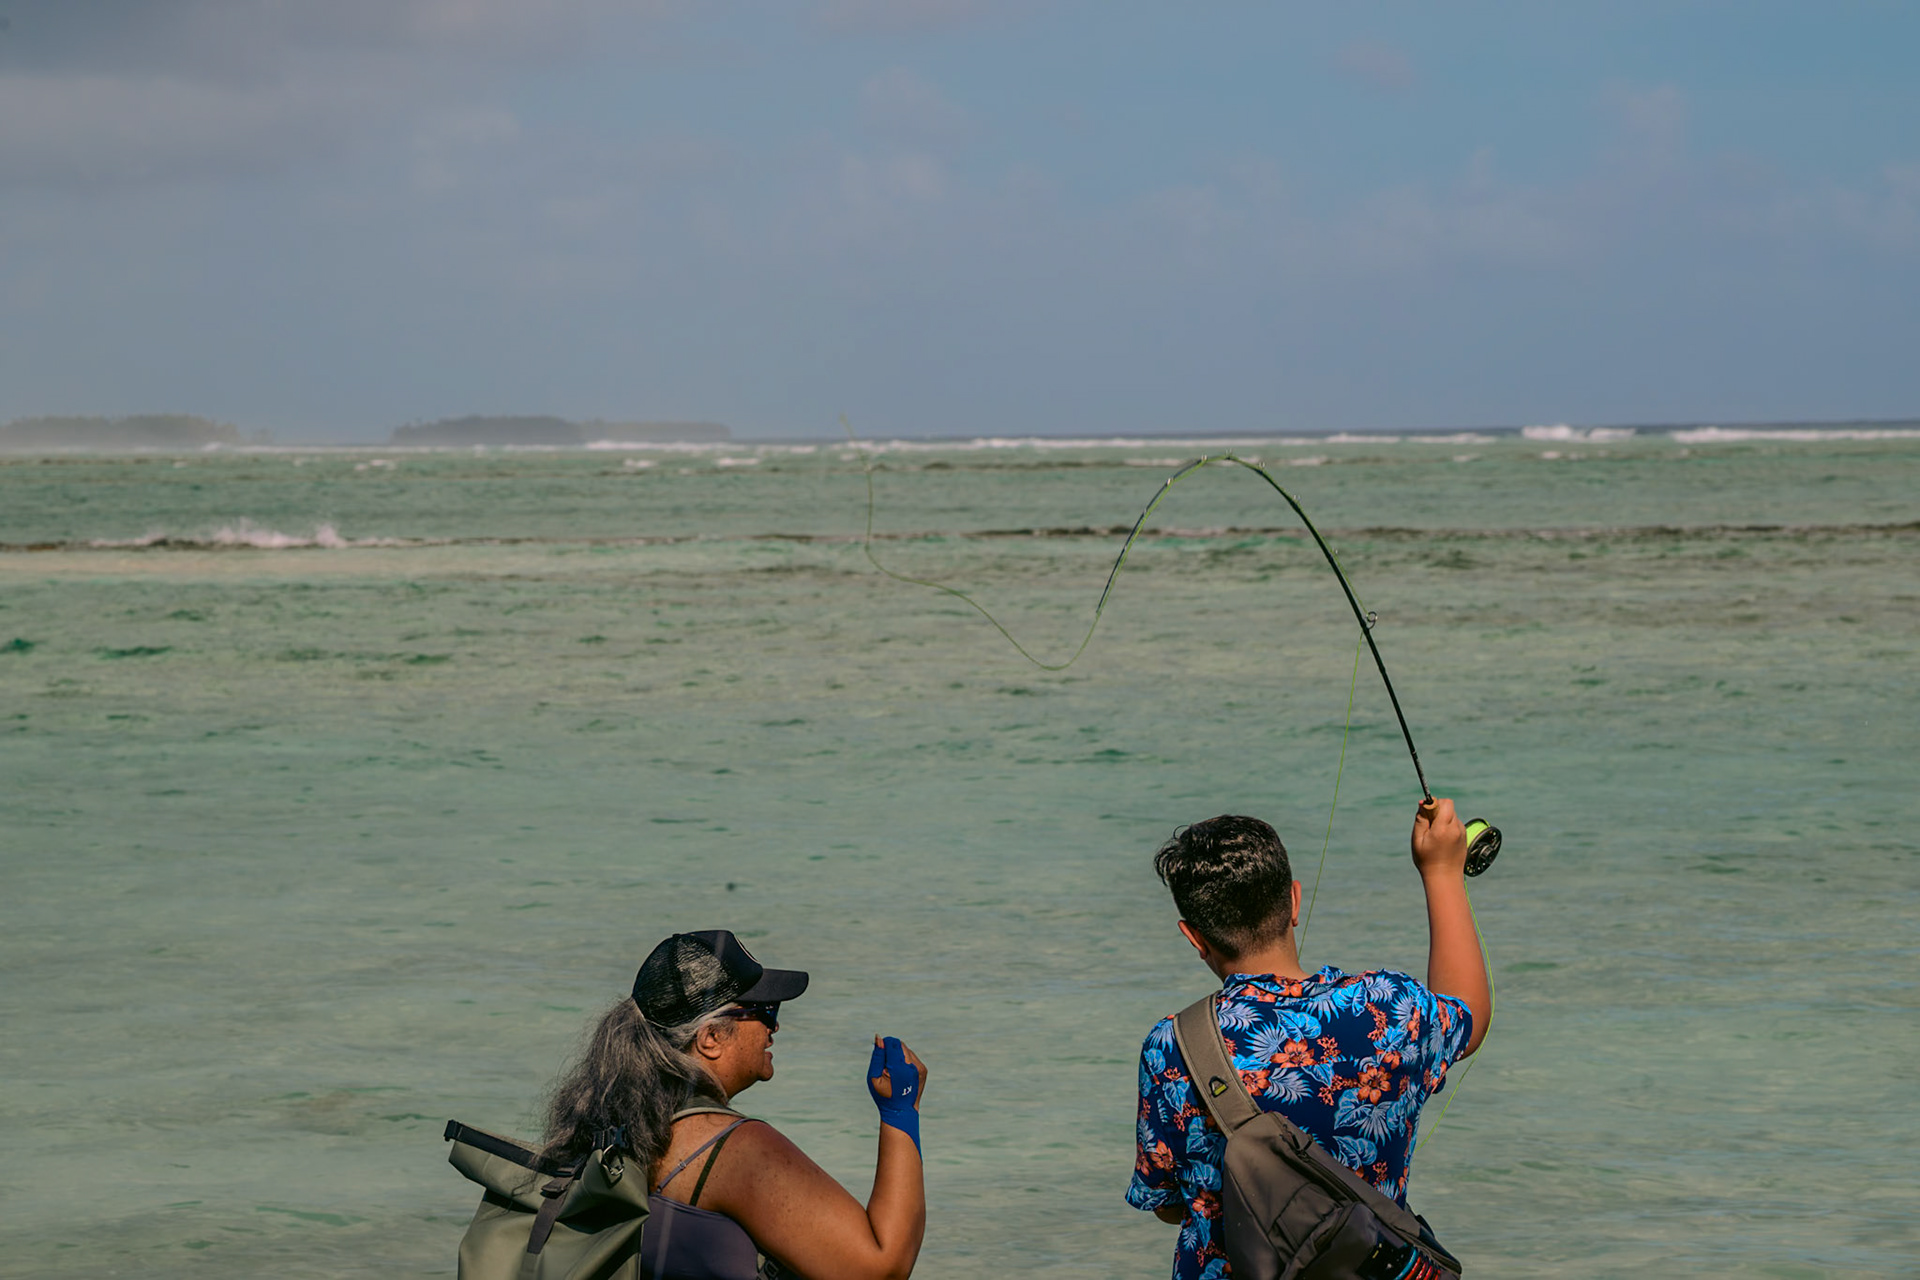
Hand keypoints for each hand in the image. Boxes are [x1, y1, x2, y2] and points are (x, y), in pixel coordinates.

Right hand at [866, 1035, 926, 1151]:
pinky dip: (905, 1062)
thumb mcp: (874, 1077)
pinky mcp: (924, 1070)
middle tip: (886, 1068)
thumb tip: (880, 1037)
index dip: (884, 1047)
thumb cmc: (884, 1095)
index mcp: (899, 1068)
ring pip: (907, 1050)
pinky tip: (901, 1074)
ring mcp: (920, 1068)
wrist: (901, 1111)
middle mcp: (913, 1066)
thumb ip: (877, 1057)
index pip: (892, 1043)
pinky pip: (912, 1057)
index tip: (881, 1058)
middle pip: (900, 1045)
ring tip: (894, 1072)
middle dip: (891, 1052)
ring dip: (899, 1056)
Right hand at [1411, 796, 1467, 878]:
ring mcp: (1462, 833)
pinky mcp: (1465, 837)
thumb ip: (1421, 819)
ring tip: (1436, 836)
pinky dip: (1448, 827)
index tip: (1426, 813)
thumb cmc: (1427, 860)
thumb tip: (1423, 803)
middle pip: (1449, 808)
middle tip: (1429, 826)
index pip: (1446, 803)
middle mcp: (1456, 829)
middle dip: (1438, 811)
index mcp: (1443, 828)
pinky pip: (1456, 824)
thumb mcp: (1418, 839)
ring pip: (1452, 816)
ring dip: (1443, 820)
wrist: (1445, 877)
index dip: (1435, 804)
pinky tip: (1442, 840)